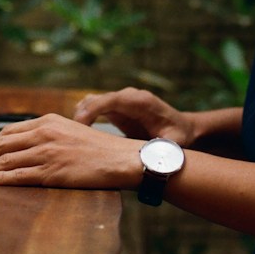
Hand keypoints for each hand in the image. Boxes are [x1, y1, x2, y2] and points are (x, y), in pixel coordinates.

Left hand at [0, 114, 141, 188]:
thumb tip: (24, 145)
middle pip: (0, 144)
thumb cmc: (99, 149)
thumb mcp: (70, 131)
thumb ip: (47, 135)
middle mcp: (44, 134)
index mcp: (48, 121)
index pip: (8, 132)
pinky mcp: (53, 171)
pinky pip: (19, 175)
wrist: (122, 158)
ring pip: (5, 160)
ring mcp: (48, 152)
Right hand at [71, 87, 197, 145]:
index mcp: (140, 101)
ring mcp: (120, 101)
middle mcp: (128, 97)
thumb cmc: (179, 136)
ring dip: (80, 118)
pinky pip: (93, 108)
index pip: (111, 100)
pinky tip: (80, 136)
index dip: (93, 110)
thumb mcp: (174, 144)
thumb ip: (163, 148)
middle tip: (71, 138)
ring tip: (73, 139)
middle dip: (81, 116)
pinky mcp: (115, 108)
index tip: (80, 126)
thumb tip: (151, 156)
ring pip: (91, 102)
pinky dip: (83, 119)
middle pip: (96, 99)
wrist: (183, 128)